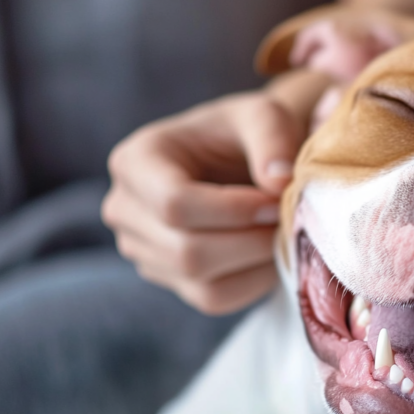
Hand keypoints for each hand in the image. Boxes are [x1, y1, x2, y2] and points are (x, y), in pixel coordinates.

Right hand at [102, 92, 300, 314]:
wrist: (241, 156)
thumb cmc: (246, 132)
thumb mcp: (263, 114)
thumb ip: (272, 138)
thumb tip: (279, 184)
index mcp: (135, 162)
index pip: (174, 204)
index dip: (234, 211)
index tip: (278, 201)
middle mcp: (125, 210)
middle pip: (186, 252)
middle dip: (250, 241)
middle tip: (288, 220)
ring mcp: (141, 250)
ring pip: (201, 282)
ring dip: (256, 263)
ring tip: (282, 232)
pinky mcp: (169, 278)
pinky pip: (215, 299)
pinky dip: (254, 282)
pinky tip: (271, 253)